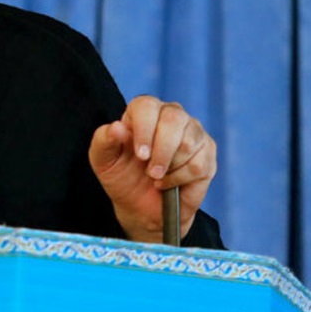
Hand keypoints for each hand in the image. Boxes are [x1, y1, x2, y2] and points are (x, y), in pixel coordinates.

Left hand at [88, 95, 216, 242]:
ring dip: (169, 167)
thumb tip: (116, 127)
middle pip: (174, 119)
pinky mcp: (207, 153)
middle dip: (161, 151)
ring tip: (156, 176)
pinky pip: (198, 164)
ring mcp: (193, 132)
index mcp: (143, 111)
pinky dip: (179, 179)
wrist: (140, 205)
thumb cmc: (121, 175)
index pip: (147, 105)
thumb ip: (104, 140)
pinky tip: (169, 182)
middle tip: (150, 173)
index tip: (140, 155)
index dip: (144, 129)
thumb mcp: (103, 160)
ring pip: (188, 143)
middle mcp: (171, 115)